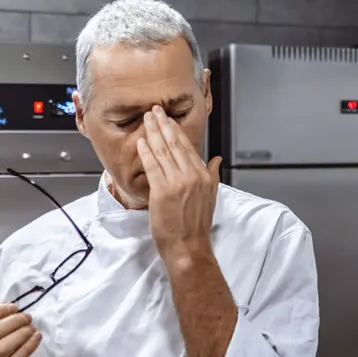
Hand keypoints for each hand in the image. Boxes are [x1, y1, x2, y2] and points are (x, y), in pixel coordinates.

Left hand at [137, 105, 222, 261]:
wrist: (189, 247)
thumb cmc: (197, 227)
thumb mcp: (210, 197)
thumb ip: (212, 176)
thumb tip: (216, 160)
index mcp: (204, 176)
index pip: (188, 148)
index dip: (176, 131)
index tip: (168, 120)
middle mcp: (192, 176)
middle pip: (174, 144)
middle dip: (163, 125)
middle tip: (154, 110)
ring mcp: (177, 183)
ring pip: (163, 151)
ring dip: (153, 132)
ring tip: (146, 119)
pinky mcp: (162, 191)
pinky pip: (152, 166)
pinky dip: (146, 152)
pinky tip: (141, 141)